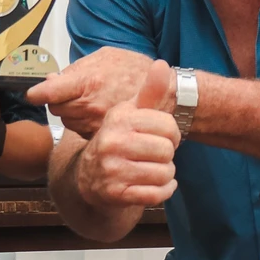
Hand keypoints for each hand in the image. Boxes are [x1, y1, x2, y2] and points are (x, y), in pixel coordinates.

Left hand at [26, 46, 156, 136]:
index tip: (32, 93)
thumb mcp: (105, 58)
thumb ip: (75, 69)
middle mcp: (89, 106)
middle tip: (72, 92)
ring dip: (71, 112)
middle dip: (59, 100)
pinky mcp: (103, 135)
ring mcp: (96, 124)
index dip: (37, 93)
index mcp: (88, 83)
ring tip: (88, 101)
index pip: (50, 93)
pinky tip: (95, 112)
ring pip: (67, 121)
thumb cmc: (135, 71)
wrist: (164, 94)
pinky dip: (83, 122)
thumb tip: (51, 79)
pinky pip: (81, 130)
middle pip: (56, 108)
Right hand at [74, 61, 179, 208]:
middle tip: (153, 155)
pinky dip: (162, 191)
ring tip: (150, 169)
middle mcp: (112, 142)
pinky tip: (152, 185)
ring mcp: (112, 169)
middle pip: (167, 151)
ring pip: (164, 173)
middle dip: (166, 155)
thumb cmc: (118, 139)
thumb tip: (163, 65)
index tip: (158, 136)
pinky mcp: (116, 193)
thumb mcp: (131, 113)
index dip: (170, 133)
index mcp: (119, 118)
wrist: (89, 176)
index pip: (168, 126)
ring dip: (164, 174)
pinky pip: (157, 194)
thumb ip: (150, 91)